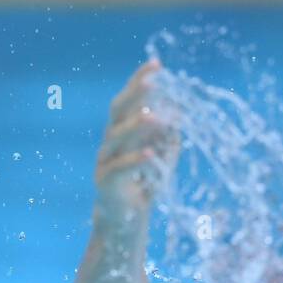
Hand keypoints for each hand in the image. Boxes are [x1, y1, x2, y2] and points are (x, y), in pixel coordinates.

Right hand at [95, 58, 180, 221]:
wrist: (124, 217)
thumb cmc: (144, 182)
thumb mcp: (162, 155)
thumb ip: (168, 134)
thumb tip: (179, 110)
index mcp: (122, 128)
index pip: (129, 98)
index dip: (139, 80)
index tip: (156, 64)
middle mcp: (110, 139)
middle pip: (118, 110)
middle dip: (135, 94)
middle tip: (152, 82)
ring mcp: (104, 159)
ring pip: (116, 136)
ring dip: (137, 125)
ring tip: (156, 118)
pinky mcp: (104, 181)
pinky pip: (119, 167)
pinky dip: (135, 160)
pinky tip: (150, 154)